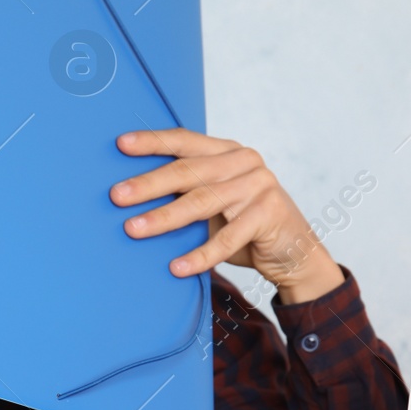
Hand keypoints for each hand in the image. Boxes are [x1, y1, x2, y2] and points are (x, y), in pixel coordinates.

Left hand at [110, 128, 343, 303]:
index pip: (185, 141)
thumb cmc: (242, 224)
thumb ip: (185, 192)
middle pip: (188, 171)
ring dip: (164, 218)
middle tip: (116, 196)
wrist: (294, 251)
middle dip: (149, 184)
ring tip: (133, 229)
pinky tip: (177, 267)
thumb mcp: (213, 203)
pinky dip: (200, 255)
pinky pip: (228, 238)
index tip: (120, 145)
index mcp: (227, 151)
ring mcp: (259, 186)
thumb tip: (129, 196)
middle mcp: (244, 162)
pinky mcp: (269, 214)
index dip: (153, 142)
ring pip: (202, 202)